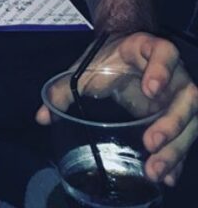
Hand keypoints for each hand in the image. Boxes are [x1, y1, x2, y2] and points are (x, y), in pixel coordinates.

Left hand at [36, 32, 197, 186]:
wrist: (123, 54)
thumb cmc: (106, 59)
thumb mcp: (85, 68)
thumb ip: (63, 88)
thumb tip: (42, 116)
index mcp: (149, 50)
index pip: (165, 53)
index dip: (161, 70)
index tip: (150, 89)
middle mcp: (174, 73)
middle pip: (187, 96)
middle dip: (172, 123)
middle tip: (150, 143)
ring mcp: (181, 96)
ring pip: (192, 121)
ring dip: (176, 148)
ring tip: (155, 170)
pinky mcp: (181, 117)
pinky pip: (186, 139)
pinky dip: (177, 159)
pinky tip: (166, 177)